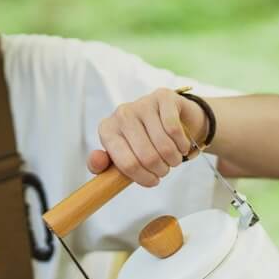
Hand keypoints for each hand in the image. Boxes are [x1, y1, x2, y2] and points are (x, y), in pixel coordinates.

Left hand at [88, 88, 208, 186]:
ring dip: (173, 160)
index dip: (144, 178)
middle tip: (164, 169)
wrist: (168, 118)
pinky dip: (182, 144)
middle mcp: (122, 114)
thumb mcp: (123, 158)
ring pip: (164, 146)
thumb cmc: (143, 143)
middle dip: (161, 170)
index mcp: (108, 131)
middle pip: (147, 157)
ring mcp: (142, 103)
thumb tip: (97, 161)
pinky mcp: (163, 97)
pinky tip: (181, 146)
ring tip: (172, 159)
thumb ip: (105, 167)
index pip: (127, 164)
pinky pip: (174, 130)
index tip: (153, 181)